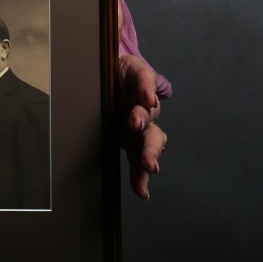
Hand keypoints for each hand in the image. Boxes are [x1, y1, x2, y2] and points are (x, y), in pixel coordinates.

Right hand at [118, 53, 168, 199]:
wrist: (110, 67)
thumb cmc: (112, 103)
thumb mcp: (111, 131)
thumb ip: (125, 159)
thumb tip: (138, 194)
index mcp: (135, 136)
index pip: (142, 157)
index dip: (141, 174)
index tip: (142, 193)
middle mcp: (143, 119)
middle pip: (152, 137)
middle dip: (150, 150)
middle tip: (148, 164)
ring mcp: (142, 98)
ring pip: (148, 111)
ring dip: (142, 118)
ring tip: (134, 122)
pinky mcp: (141, 74)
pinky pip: (146, 82)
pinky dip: (147, 90)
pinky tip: (147, 97)